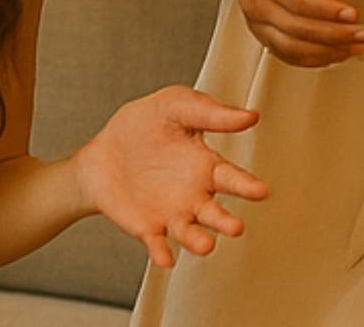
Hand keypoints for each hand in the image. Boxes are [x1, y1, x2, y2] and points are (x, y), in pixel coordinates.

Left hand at [74, 85, 268, 270]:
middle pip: (215, 212)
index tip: (260, 190)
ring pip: (191, 233)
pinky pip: (158, 243)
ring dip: (198, 241)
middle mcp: (195, 196)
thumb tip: (250, 116)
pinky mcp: (148, 228)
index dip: (246, 185)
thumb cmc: (144, 126)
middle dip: (225, 221)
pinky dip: (162, 252)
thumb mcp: (174, 106)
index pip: (231, 177)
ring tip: (206, 245)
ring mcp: (173, 214)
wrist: (103, 152)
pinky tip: (165, 257)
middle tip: (236, 227)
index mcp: (205, 166)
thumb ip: (209, 112)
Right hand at [229, 0, 363, 66]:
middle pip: (295, 29)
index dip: (325, 10)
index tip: (353, 13)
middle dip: (333, 35)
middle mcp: (255, 2)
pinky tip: (333, 54)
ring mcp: (255, 20)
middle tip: (363, 33)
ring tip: (355, 47)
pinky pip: (285, 53)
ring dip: (326, 52)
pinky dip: (311, 59)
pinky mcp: (259, 31)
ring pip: (290, 48)